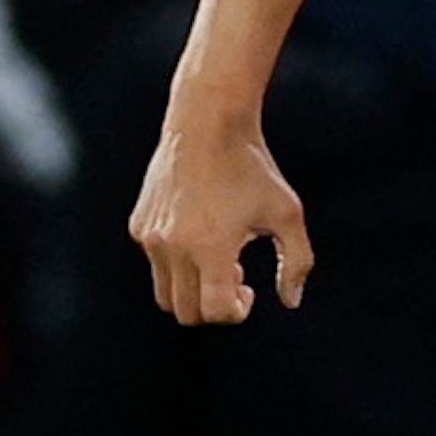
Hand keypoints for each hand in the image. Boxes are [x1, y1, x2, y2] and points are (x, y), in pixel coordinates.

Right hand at [128, 118, 312, 323]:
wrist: (208, 123)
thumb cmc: (253, 168)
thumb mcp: (288, 213)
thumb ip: (297, 262)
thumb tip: (291, 301)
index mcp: (210, 247)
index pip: (214, 310)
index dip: (236, 312)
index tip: (249, 292)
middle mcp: (172, 247)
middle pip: (185, 311)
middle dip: (213, 306)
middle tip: (235, 278)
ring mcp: (150, 237)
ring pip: (164, 293)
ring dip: (192, 290)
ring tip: (219, 259)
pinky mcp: (138, 225)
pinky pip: (154, 263)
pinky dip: (176, 263)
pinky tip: (202, 232)